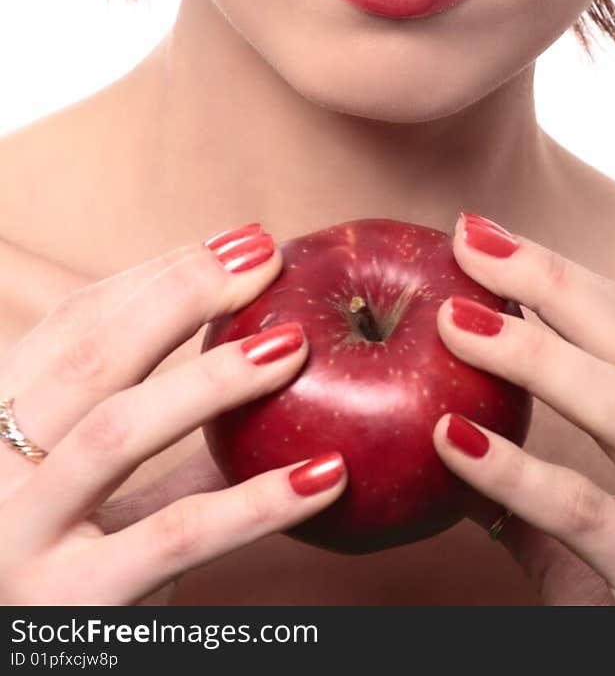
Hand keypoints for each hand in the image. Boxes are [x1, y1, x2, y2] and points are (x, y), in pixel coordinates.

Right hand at [0, 224, 347, 604]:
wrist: (27, 663)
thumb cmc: (64, 573)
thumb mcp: (98, 495)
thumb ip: (161, 437)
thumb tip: (263, 348)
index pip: (71, 324)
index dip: (156, 274)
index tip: (238, 240)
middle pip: (88, 357)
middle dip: (180, 294)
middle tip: (266, 257)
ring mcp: (18, 538)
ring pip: (118, 432)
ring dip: (213, 378)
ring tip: (295, 344)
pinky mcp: (67, 607)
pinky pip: (174, 536)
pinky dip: (256, 503)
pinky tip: (325, 474)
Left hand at [432, 213, 614, 605]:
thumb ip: (585, 450)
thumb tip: (469, 390)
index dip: (568, 276)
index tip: (492, 238)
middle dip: (550, 283)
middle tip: (472, 244)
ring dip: (531, 355)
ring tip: (454, 322)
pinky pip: (583, 511)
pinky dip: (511, 470)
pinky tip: (450, 436)